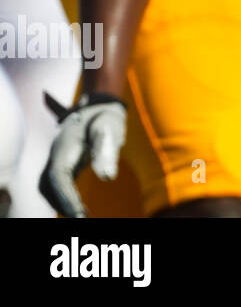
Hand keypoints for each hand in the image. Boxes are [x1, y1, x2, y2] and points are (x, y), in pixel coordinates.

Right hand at [39, 92, 126, 217]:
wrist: (100, 104)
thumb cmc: (106, 116)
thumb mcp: (110, 126)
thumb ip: (106, 149)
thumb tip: (108, 177)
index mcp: (64, 145)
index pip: (58, 176)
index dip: (66, 196)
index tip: (79, 212)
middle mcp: (56, 153)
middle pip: (47, 184)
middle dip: (61, 202)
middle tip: (81, 217)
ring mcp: (58, 158)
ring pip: (48, 186)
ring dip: (61, 202)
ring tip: (81, 215)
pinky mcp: (64, 164)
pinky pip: (58, 184)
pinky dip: (64, 197)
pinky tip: (79, 209)